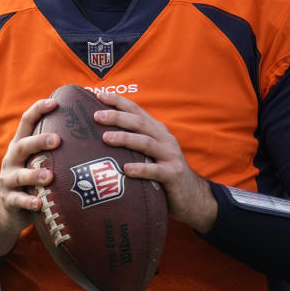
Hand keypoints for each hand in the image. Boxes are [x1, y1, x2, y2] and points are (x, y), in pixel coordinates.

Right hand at [0, 98, 60, 254]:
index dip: (38, 110)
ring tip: (49, 176)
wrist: (8, 208)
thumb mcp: (37, 159)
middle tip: (57, 140)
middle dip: (39, 141)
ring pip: (19, 174)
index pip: (27, 122)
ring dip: (34, 175)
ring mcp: (8, 179)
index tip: (55, 102)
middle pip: (23, 145)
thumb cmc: (32, 178)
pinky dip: (28, 202)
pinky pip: (18, 200)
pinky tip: (38, 203)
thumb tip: (88, 131)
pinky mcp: (9, 199)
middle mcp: (12, 158)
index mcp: (21, 145)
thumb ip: (53, 147)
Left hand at [92, 91, 216, 232]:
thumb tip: (100, 136)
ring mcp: (170, 156)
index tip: (99, 94)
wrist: (192, 196)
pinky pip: (156, 170)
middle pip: (139, 123)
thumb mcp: (150, 153)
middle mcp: (164, 139)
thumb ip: (134, 143)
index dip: (119, 101)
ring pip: (146, 143)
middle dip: (117, 117)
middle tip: (97, 116)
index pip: (136, 110)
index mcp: (157, 131)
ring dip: (125, 139)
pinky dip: (141, 169)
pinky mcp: (173, 175)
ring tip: (105, 138)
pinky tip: (126, 169)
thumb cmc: (163, 173)